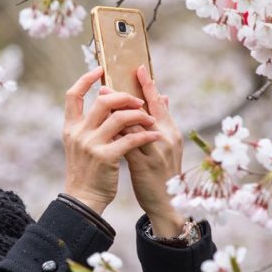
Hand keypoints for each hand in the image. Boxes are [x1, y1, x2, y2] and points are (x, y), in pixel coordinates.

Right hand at [62, 67, 161, 214]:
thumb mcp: (82, 145)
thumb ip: (91, 125)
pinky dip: (146, 135)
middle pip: (102, 101)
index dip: (85, 80)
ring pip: (119, 117)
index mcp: (71, 128)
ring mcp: (91, 145)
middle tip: (139, 100)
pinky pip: (130, 139)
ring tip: (151, 119)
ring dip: (139, 115)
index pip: (73, 95)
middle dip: (124, 97)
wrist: (83, 199)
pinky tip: (155, 135)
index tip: (100, 71)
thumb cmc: (87, 171)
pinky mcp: (105, 157)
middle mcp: (78, 133)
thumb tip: (105, 102)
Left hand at [107, 65, 185, 235]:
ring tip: (100, 98)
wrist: (167, 202)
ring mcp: (154, 151)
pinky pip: (126, 144)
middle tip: (105, 83)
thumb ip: (162, 121)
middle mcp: (166, 138)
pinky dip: (114, 132)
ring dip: (114, 110)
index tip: (138, 68)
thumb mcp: (167, 146)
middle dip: (123, 95)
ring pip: (133, 124)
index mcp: (171, 131)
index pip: (158, 103)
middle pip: (144, 109)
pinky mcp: (143, 165)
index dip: (148, 85)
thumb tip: (162, 97)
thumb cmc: (163, 173)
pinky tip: (101, 124)